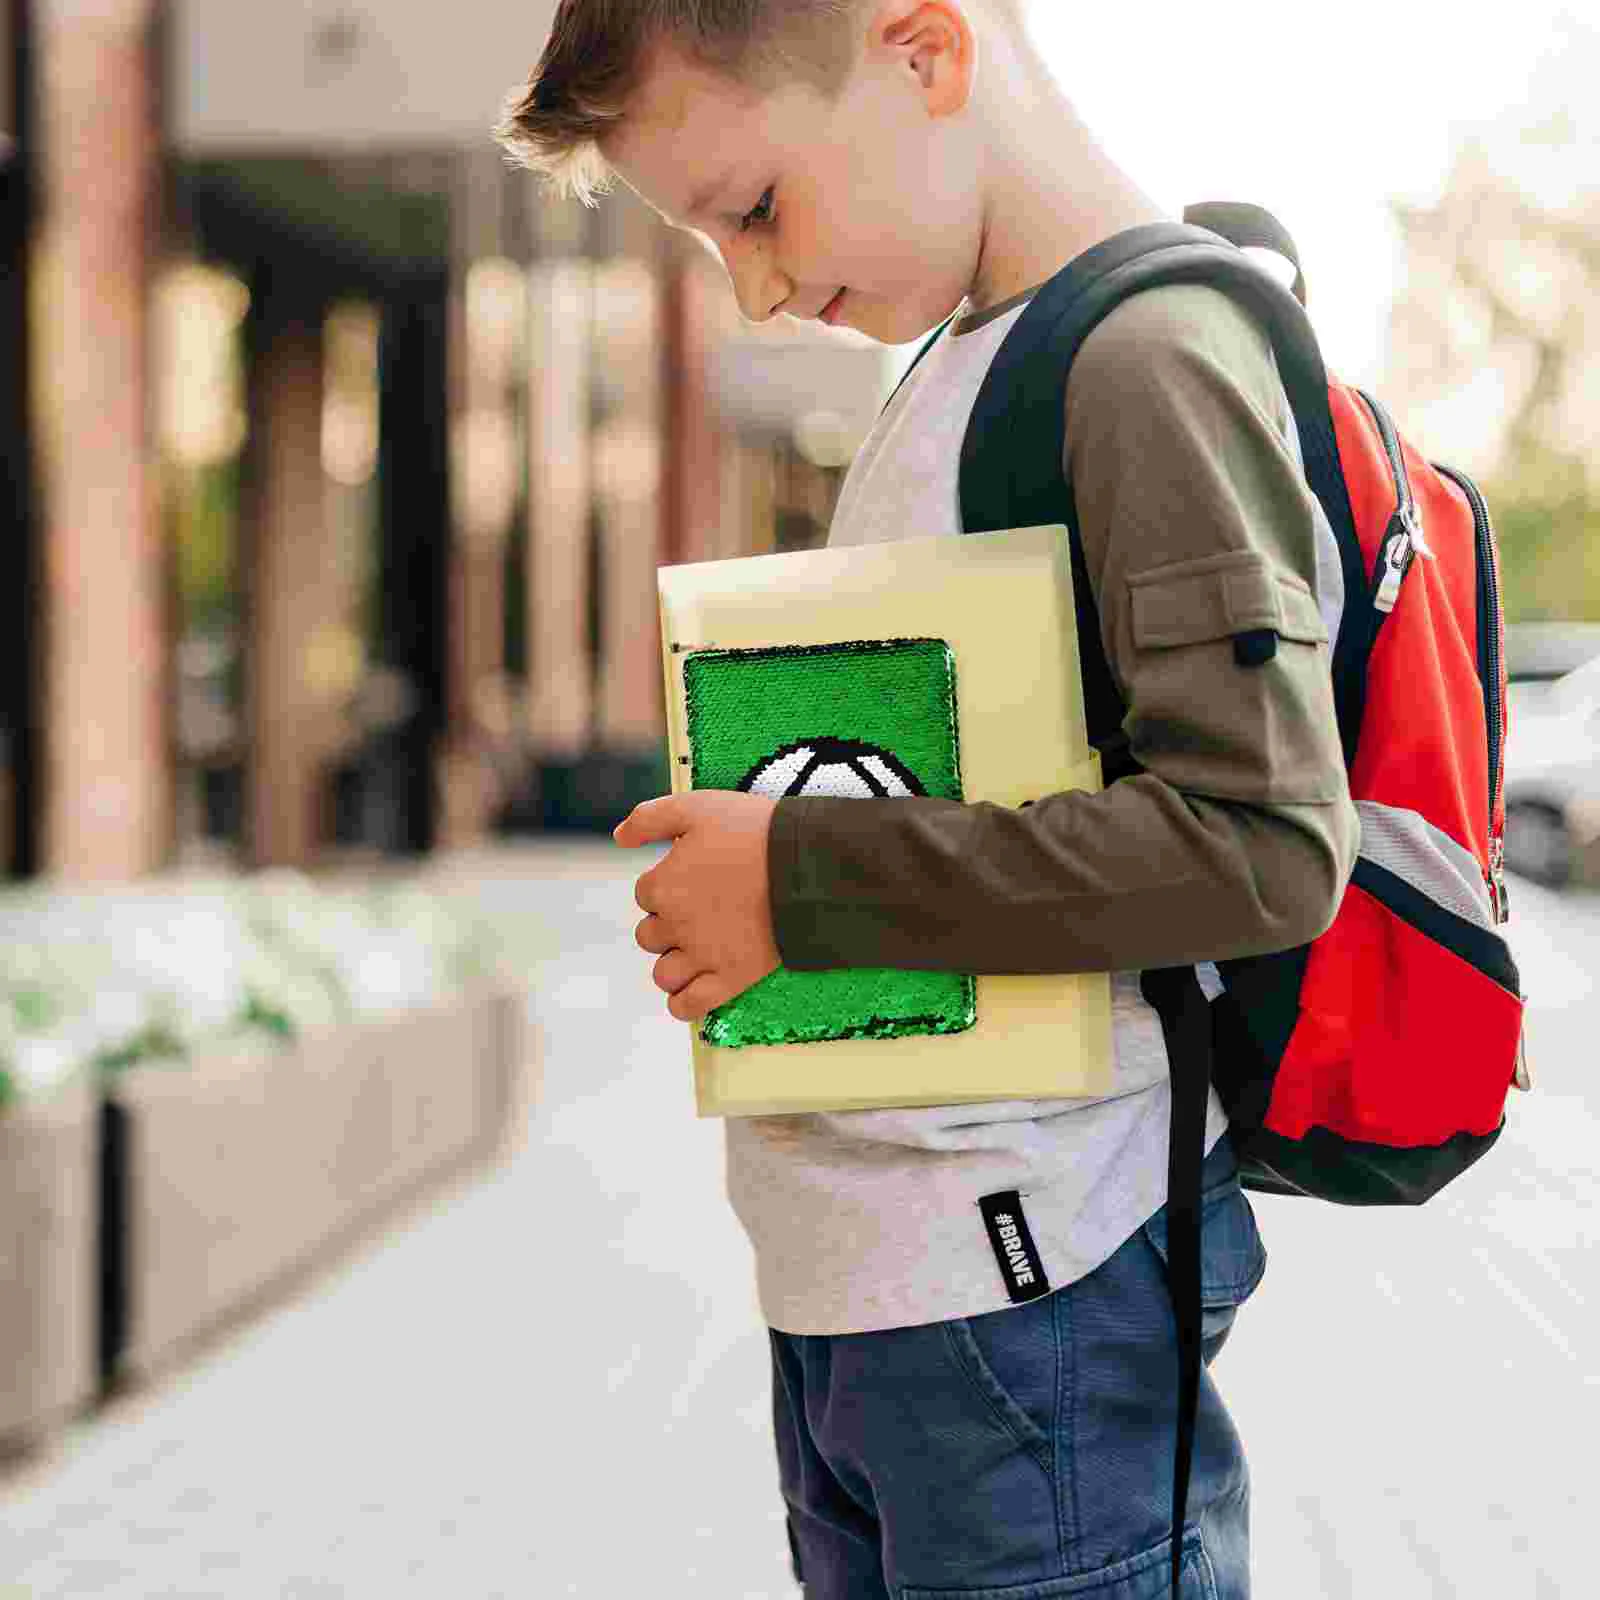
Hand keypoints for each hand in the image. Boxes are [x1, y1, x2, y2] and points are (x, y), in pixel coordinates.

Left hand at [613, 790, 781, 1021]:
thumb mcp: (697, 807)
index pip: (645, 894)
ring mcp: (702, 956)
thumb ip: (649, 818)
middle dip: (668, 925)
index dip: (668, 884)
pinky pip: (688, 1006)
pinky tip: (694, 987)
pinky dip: (683, 1001)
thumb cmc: (754, 832)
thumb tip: (619, 837)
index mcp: (662, 885)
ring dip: (673, 963)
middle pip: (650, 936)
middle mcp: (675, 925)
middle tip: (703, 910)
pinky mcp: (729, 979)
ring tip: (698, 950)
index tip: (695, 877)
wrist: (806, 865)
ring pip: (664, 974)